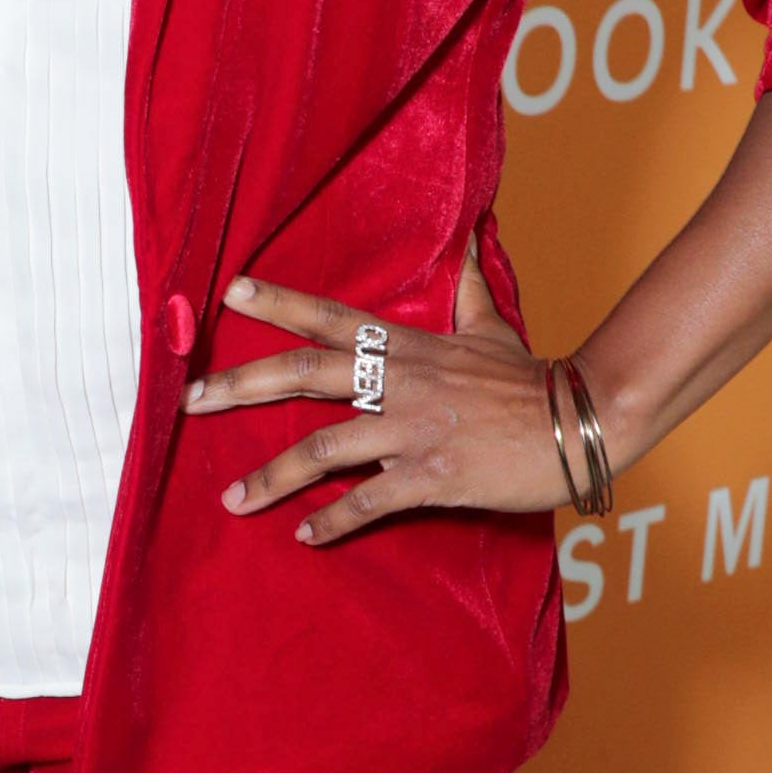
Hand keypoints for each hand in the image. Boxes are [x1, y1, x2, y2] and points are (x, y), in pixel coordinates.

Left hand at [186, 259, 568, 542]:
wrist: (581, 420)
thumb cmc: (533, 377)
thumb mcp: (492, 324)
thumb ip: (468, 286)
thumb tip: (471, 236)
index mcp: (408, 346)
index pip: (331, 318)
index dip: (279, 302)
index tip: (230, 290)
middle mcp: (400, 382)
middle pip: (305, 375)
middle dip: (241, 385)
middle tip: (190, 400)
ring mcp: (412, 429)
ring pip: (324, 448)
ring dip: (273, 476)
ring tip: (234, 499)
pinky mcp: (432, 476)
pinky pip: (368, 501)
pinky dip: (332, 521)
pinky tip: (305, 536)